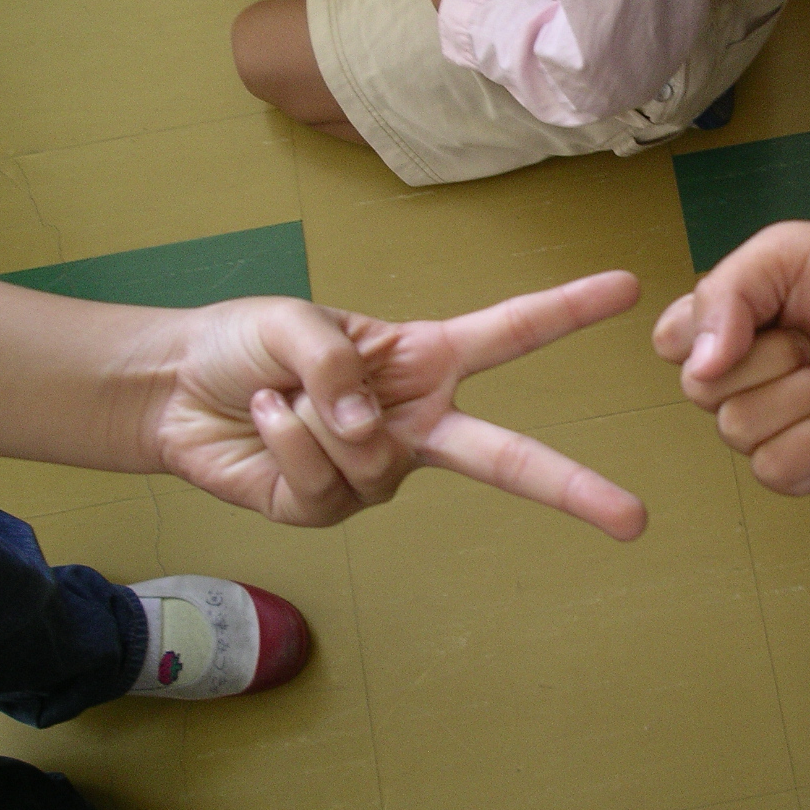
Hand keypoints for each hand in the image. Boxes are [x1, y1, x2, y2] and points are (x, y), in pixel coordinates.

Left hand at [149, 272, 647, 536]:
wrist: (173, 391)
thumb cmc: (246, 343)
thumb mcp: (296, 321)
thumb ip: (341, 364)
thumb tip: (370, 433)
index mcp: (424, 360)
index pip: (511, 334)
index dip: (570, 310)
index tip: (631, 290)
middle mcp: (414, 422)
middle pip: (508, 457)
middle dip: (574, 487)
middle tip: (635, 520)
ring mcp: (375, 471)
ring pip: (372, 460)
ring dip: (313, 417)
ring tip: (282, 394)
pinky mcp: (328, 509)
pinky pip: (324, 483)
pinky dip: (286, 443)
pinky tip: (266, 421)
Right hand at [653, 222, 809, 494]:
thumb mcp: (787, 253)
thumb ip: (725, 292)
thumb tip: (698, 365)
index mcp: (729, 327)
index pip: (669, 343)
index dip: (704, 330)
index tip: (760, 307)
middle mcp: (743, 380)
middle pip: (700, 390)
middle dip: (768, 357)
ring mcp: (773, 427)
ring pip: (736, 431)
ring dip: (801, 396)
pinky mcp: (807, 470)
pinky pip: (772, 470)